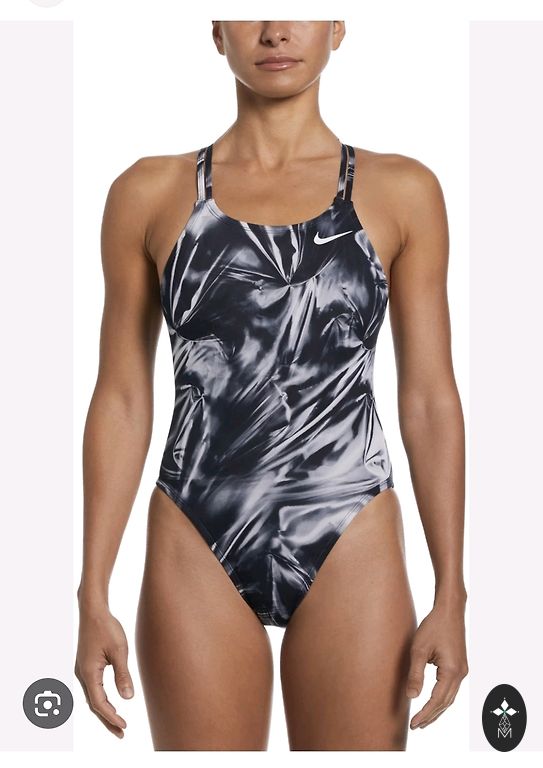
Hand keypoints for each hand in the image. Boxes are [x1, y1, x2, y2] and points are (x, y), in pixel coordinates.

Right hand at [74, 602, 134, 737]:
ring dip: (104, 710)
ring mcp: (81, 669)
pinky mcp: (85, 665)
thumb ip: (123, 675)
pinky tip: (109, 701)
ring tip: (118, 722)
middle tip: (121, 733)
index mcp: (88, 673)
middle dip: (107, 719)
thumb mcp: (119, 651)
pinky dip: (100, 698)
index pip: (99, 703)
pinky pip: (92, 688)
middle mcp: (81, 674)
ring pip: (92, 697)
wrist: (93, 610)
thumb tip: (127, 698)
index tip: (124, 726)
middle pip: (94, 704)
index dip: (111, 716)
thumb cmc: (107, 627)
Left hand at [406, 597, 467, 728]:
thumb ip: (415, 674)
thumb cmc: (433, 626)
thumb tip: (411, 697)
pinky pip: (451, 689)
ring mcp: (462, 671)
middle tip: (416, 726)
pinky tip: (433, 702)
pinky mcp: (460, 666)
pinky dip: (441, 699)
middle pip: (445, 703)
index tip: (413, 723)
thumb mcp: (419, 649)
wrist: (450, 610)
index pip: (437, 700)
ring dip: (437, 710)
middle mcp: (460, 674)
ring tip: (423, 720)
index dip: (425, 713)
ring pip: (450, 698)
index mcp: (451, 671)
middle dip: (431, 716)